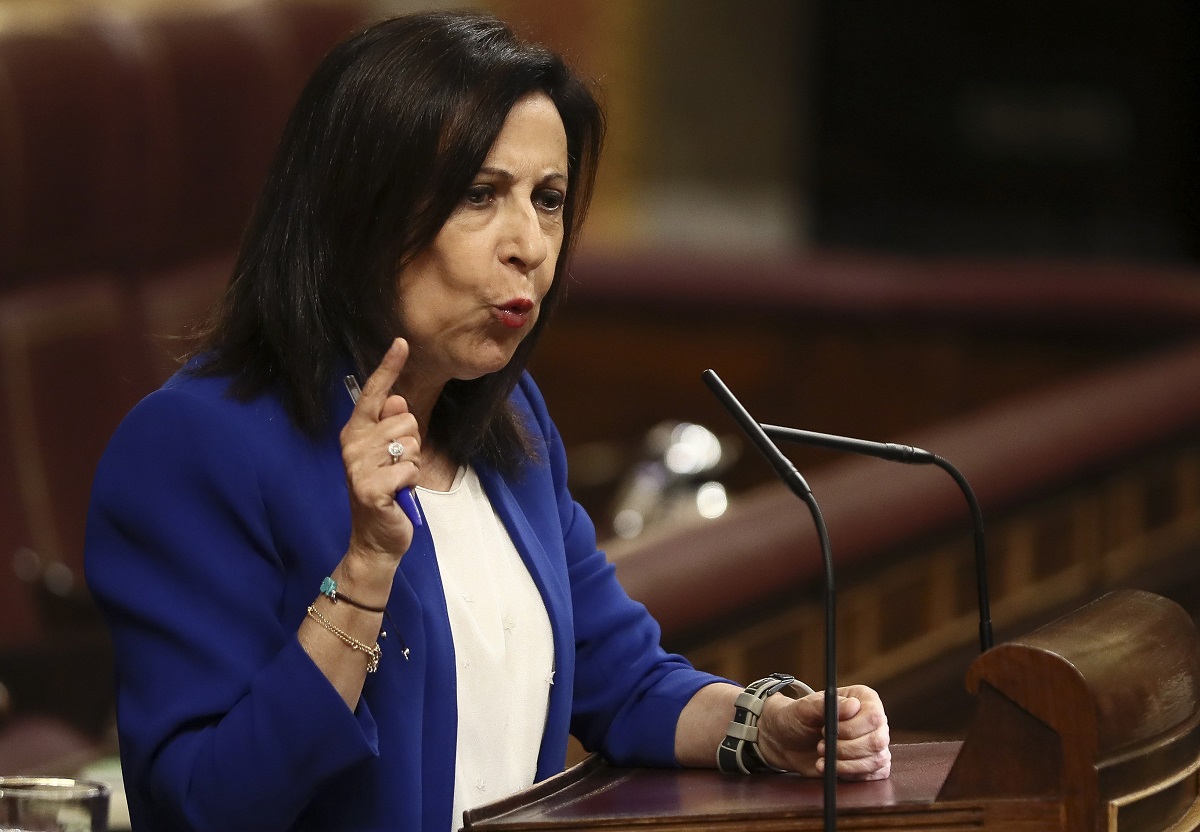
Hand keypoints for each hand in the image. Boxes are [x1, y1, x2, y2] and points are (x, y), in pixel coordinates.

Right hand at [340, 338, 421, 567]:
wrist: (376, 538)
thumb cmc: (387, 491)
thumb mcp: (391, 454)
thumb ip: (392, 426)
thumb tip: (397, 399)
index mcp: (355, 431)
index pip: (374, 393)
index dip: (389, 367)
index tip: (401, 342)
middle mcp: (352, 444)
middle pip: (405, 418)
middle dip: (413, 442)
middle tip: (399, 465)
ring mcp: (358, 466)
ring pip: (410, 441)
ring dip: (413, 463)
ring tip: (398, 479)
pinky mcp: (370, 488)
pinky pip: (410, 468)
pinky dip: (411, 481)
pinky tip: (399, 494)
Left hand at [757, 685, 890, 780]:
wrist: (788, 741)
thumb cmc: (797, 718)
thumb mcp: (805, 708)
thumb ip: (827, 704)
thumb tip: (854, 705)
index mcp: (863, 699)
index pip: (873, 717)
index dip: (850, 729)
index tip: (824, 730)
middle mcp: (874, 720)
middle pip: (877, 741)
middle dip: (845, 749)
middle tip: (820, 746)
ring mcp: (874, 742)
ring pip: (877, 760)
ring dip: (846, 764)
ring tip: (822, 756)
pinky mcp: (870, 763)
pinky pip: (876, 774)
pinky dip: (853, 775)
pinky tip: (833, 768)